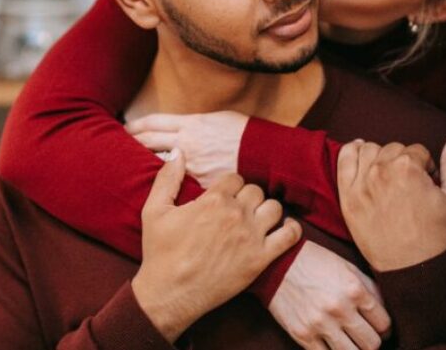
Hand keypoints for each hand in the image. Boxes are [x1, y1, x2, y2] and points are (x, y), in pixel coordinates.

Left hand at [126, 111, 248, 188]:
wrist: (266, 154)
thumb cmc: (245, 134)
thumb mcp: (218, 119)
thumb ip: (196, 124)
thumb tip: (181, 127)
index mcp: (191, 124)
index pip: (154, 122)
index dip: (136, 125)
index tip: (124, 128)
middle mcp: (187, 143)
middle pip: (149, 140)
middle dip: (132, 142)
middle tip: (115, 144)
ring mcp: (192, 164)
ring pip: (159, 162)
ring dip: (144, 162)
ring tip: (130, 166)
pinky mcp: (200, 183)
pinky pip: (178, 183)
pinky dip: (167, 184)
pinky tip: (159, 190)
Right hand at [132, 154, 301, 341]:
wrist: (169, 293)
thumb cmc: (160, 252)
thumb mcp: (154, 210)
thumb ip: (167, 177)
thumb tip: (178, 152)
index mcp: (213, 200)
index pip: (235, 177)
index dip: (229, 186)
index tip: (224, 197)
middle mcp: (235, 214)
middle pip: (255, 190)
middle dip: (247, 197)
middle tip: (238, 210)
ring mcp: (250, 237)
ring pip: (274, 208)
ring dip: (267, 211)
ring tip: (257, 220)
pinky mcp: (260, 259)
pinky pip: (289, 236)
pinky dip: (291, 230)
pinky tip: (284, 230)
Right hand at [267, 241, 390, 349]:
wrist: (277, 262)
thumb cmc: (316, 262)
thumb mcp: (347, 267)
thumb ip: (370, 289)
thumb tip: (386, 312)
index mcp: (354, 289)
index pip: (384, 324)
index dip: (385, 329)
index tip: (379, 329)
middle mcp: (339, 308)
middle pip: (372, 344)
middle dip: (371, 342)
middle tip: (365, 337)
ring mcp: (320, 323)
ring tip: (350, 343)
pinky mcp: (302, 334)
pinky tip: (331, 344)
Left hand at [337, 137, 445, 271]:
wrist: (414, 269)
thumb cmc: (437, 236)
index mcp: (408, 167)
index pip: (417, 150)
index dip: (426, 165)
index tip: (427, 182)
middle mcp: (381, 170)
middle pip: (393, 149)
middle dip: (404, 161)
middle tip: (410, 183)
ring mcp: (361, 183)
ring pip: (368, 150)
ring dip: (380, 156)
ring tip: (389, 172)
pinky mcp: (347, 198)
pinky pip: (344, 161)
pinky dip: (350, 152)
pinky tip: (358, 150)